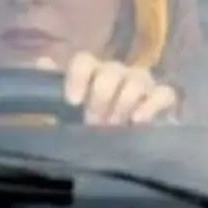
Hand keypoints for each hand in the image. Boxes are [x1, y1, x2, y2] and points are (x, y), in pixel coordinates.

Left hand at [34, 53, 177, 125]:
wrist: (108, 147)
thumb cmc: (77, 124)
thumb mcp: (55, 110)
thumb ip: (47, 87)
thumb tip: (43, 62)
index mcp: (88, 71)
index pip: (84, 61)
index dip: (78, 77)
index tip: (73, 102)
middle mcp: (114, 73)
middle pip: (112, 70)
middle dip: (102, 96)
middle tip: (94, 122)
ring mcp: (139, 84)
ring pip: (138, 78)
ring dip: (124, 102)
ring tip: (114, 125)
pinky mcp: (161, 99)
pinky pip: (164, 92)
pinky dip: (152, 104)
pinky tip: (138, 121)